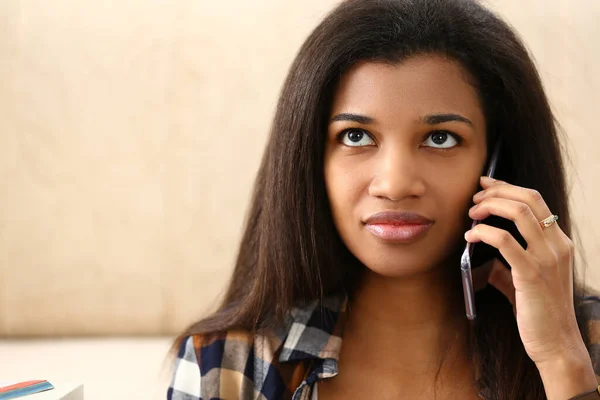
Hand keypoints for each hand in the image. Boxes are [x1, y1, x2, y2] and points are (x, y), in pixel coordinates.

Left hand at [465, 176, 596, 398]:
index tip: (486, 184)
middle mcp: (557, 245)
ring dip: (490, 206)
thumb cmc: (540, 313)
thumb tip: (487, 264)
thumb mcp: (526, 283)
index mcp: (559, 243)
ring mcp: (547, 258)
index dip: (508, 187)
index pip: (535, 200)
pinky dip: (484, 232)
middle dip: (497, 191)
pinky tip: (471, 236)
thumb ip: (509, 267)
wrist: (556, 343)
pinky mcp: (531, 273)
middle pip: (528, 198)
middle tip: (475, 197)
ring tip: (472, 213)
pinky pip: (505, 241)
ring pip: (519, 212)